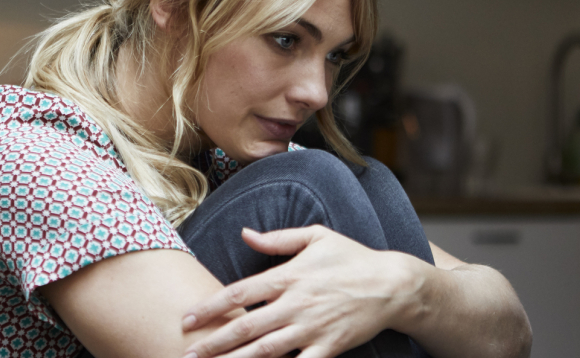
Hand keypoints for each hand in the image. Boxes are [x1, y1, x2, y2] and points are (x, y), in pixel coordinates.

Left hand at [181, 225, 426, 357]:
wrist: (393, 285)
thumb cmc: (352, 258)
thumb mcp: (316, 236)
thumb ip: (277, 238)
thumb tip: (244, 233)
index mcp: (288, 277)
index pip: (239, 293)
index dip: (210, 307)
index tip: (186, 319)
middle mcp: (295, 304)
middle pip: (245, 327)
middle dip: (213, 343)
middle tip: (187, 353)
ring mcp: (311, 328)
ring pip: (265, 351)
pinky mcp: (329, 347)